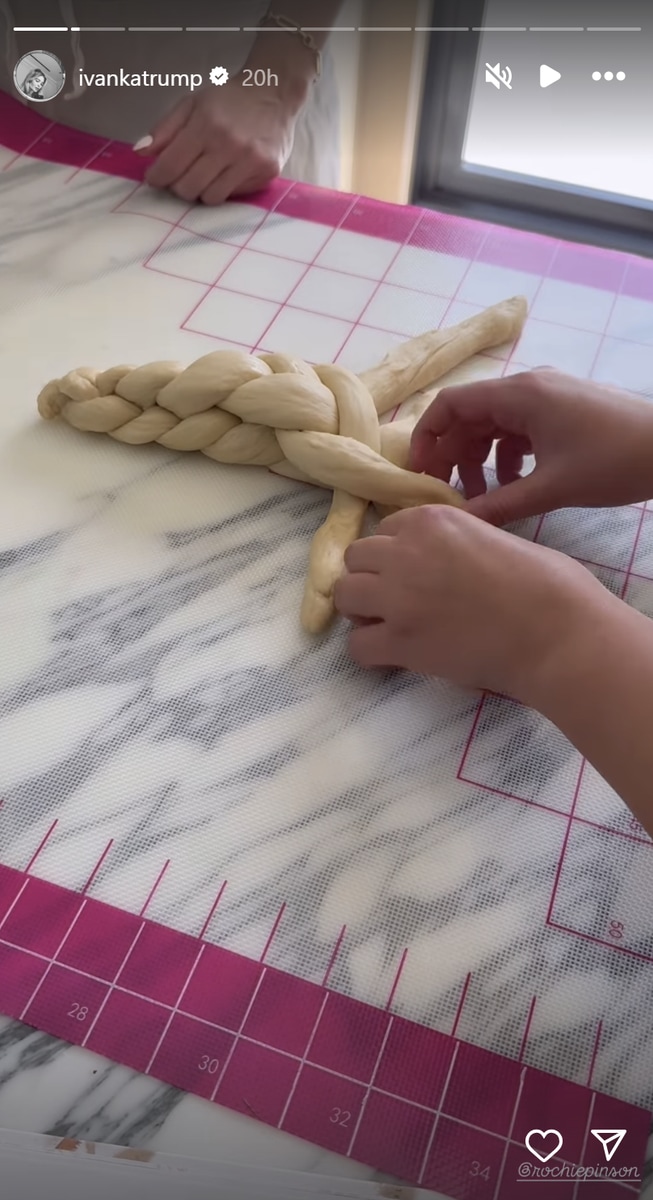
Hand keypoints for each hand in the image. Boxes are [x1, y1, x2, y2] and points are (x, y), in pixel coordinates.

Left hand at [136, 78, 301, 203]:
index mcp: (206, 125)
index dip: (157, 177)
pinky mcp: (267, 173)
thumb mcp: (192, 104)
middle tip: (182, 174)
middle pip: (189, 188)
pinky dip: (225, 187)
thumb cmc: (228, 99)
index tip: (155, 177)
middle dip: (178, 185)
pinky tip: (228, 171)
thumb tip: (140, 153)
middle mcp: (230, 145)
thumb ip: (164, 129)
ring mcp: (251, 162)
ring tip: (204, 175)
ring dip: (202, 190)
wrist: (273, 91)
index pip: (171, 166)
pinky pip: (235, 195)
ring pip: (212, 198)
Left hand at [334, 504, 612, 701]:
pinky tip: (394, 655)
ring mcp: (398, 597)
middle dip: (372, 578)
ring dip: (362, 610)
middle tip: (398, 600)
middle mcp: (405, 551)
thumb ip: (459, 539)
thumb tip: (447, 558)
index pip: (386, 530)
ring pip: (344, 595)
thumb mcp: (497, 535)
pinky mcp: (400, 642)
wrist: (558, 633)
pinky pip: (356, 645)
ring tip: (390, 626)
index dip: (397, 554)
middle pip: (356, 558)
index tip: (416, 573)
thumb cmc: (549, 584)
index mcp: (432, 520)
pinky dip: (370, 652)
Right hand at [410, 369, 652, 525]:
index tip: (420, 474)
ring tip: (482, 498)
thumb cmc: (614, 462)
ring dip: (480, 459)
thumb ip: (500, 505)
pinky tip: (514, 486)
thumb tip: (459, 522)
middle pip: (469, 415)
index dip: (426, 437)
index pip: (450, 404)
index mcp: (520, 394)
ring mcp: (547, 397)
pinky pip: (519, 429)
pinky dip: (507, 456)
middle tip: (446, 494)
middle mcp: (528, 388)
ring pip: (494, 425)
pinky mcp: (562, 411)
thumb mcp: (552, 488)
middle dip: (452, 455)